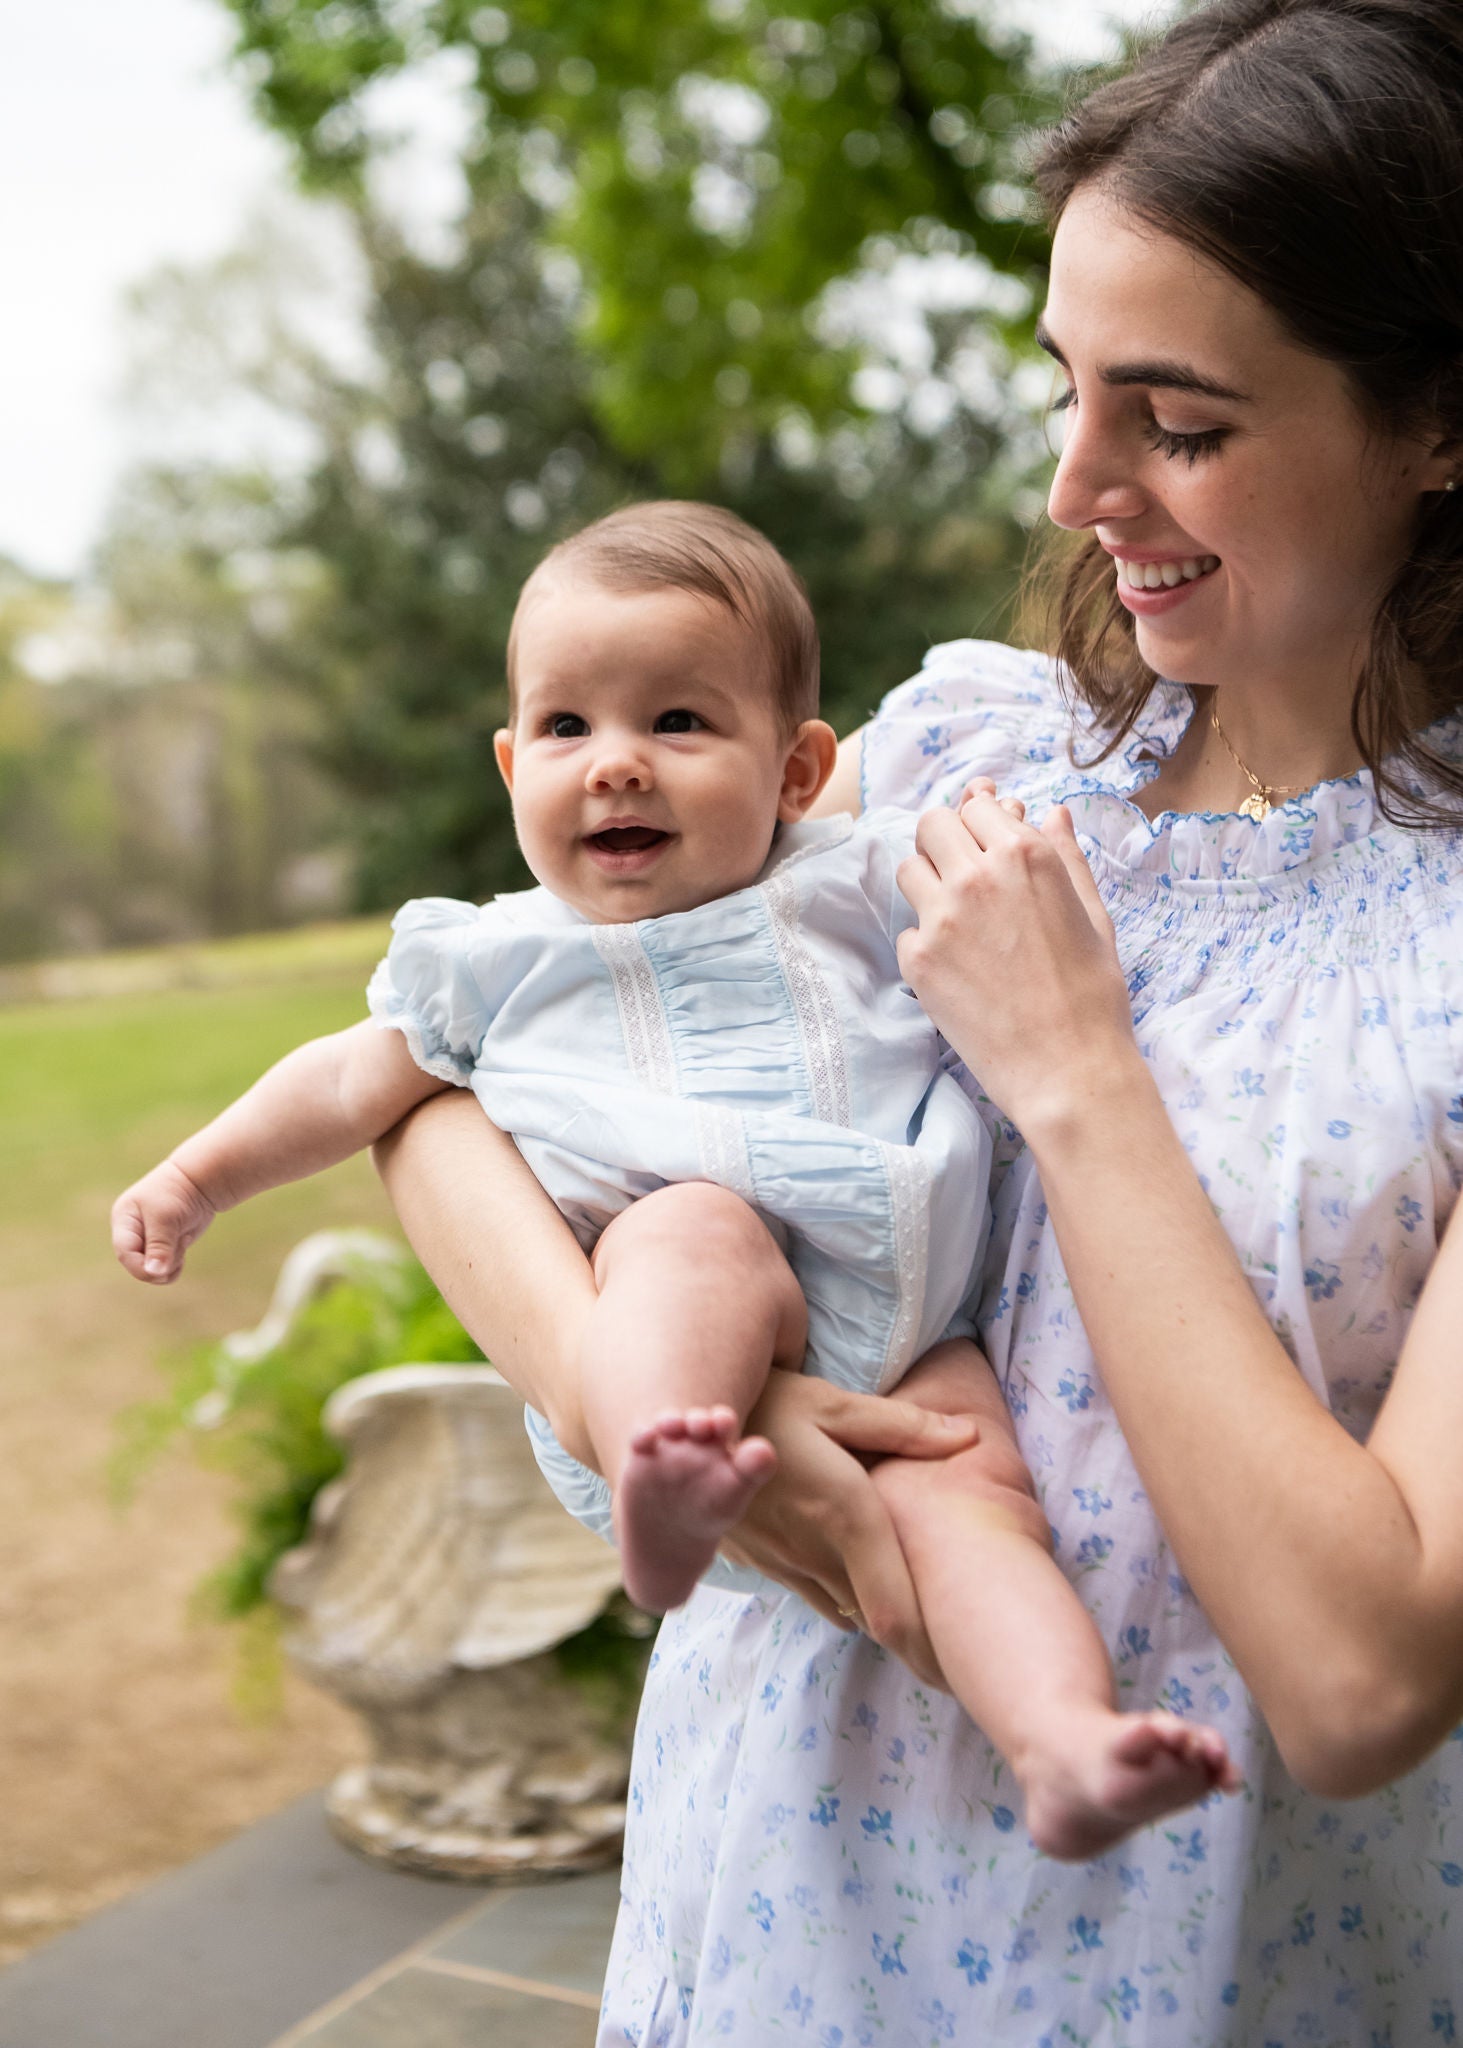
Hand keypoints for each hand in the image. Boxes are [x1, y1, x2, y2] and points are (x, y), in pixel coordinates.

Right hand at [111, 1159, 216, 1282]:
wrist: (199, 1183)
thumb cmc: (177, 1194)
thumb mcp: (166, 1217)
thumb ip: (159, 1246)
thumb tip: (154, 1273)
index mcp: (124, 1222)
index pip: (125, 1254)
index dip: (142, 1266)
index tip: (165, 1265)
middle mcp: (132, 1235)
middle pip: (138, 1266)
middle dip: (162, 1262)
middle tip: (181, 1242)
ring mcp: (147, 1243)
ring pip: (153, 1271)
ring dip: (171, 1262)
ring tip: (183, 1239)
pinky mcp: (162, 1248)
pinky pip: (164, 1271)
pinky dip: (176, 1264)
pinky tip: (184, 1242)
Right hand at [718, 1370, 977, 1687]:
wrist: (683, 1427)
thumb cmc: (766, 1403)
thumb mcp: (834, 1404)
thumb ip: (903, 1427)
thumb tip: (969, 1437)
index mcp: (844, 1516)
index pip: (894, 1608)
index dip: (929, 1648)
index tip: (960, 1669)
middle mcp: (815, 1552)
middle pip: (876, 1618)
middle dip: (915, 1636)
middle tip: (952, 1651)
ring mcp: (784, 1562)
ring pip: (845, 1608)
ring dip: (880, 1616)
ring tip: (918, 1628)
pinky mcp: (762, 1561)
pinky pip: (815, 1594)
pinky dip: (846, 1599)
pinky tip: (861, 1588)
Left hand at [896, 780, 1138, 1133]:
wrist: (1068, 1070)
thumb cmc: (1092, 995)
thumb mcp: (1093, 915)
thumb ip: (1065, 856)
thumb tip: (1050, 812)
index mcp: (1026, 855)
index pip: (976, 807)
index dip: (980, 822)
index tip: (984, 840)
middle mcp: (977, 876)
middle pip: (932, 825)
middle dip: (947, 841)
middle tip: (965, 872)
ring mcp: (942, 917)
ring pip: (909, 868)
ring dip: (929, 882)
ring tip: (959, 916)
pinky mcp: (919, 960)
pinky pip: (908, 929)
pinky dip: (927, 941)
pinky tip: (961, 966)